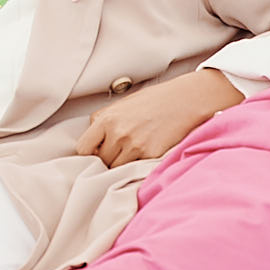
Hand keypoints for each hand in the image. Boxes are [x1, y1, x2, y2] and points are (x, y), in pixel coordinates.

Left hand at [74, 69, 243, 167]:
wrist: (185, 100)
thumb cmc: (155, 101)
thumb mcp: (123, 104)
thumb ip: (104, 120)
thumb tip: (91, 138)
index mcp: (107, 119)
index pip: (83, 148)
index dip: (89, 153)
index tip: (95, 153)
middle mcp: (118, 134)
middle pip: (101, 161)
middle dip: (107, 160)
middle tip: (119, 153)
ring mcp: (135, 147)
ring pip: (117, 169)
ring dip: (122, 166)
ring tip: (133, 155)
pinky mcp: (151, 156)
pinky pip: (135, 169)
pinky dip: (137, 167)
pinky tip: (145, 156)